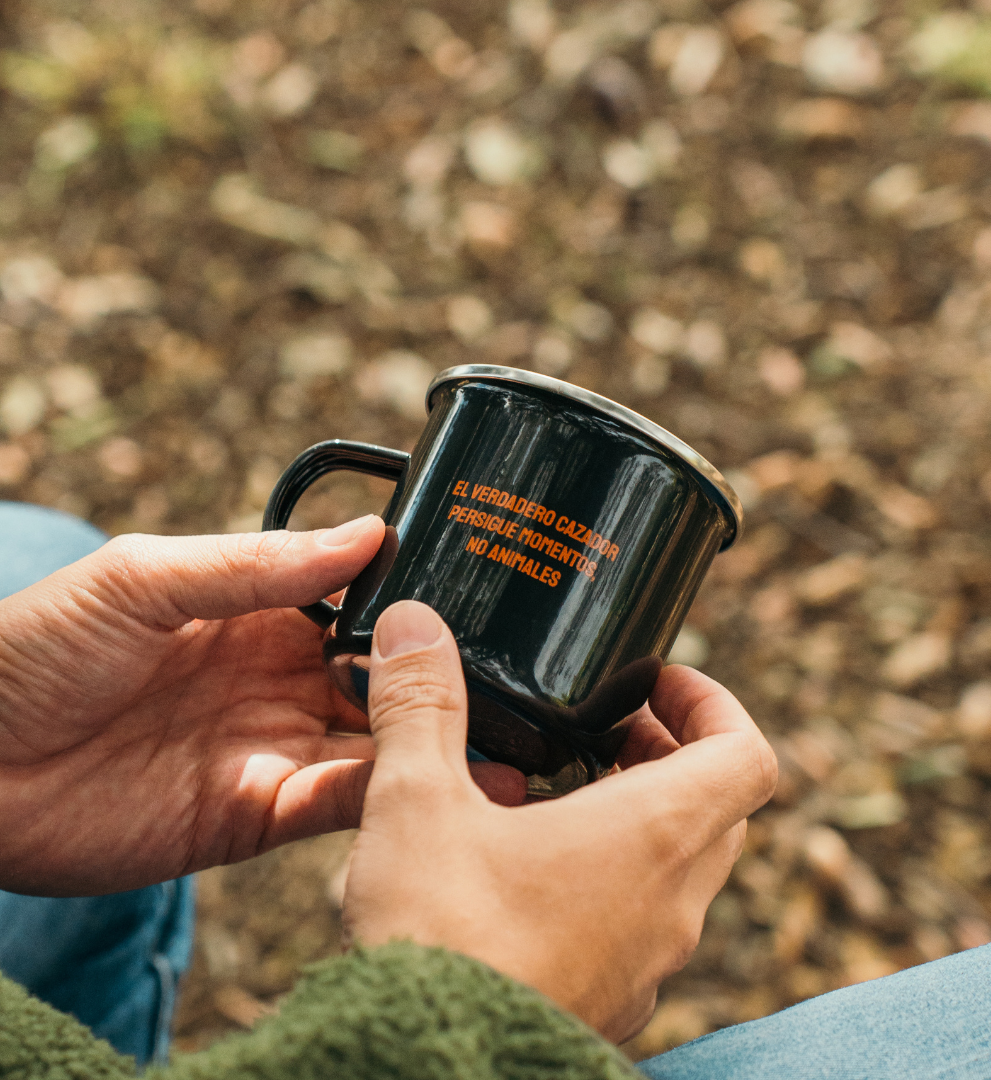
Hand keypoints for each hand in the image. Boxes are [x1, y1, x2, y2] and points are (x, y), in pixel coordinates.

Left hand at [0, 520, 523, 895]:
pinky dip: (384, 798)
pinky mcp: (253, 816)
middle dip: (442, 679)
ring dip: (432, 744)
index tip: (488, 598)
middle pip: (382, 679)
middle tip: (525, 677)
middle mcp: (279, 680)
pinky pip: (333, 806)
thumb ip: (255, 564)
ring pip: (373, 745)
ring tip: (513, 741)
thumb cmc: (33, 650)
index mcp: (259, 614)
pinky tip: (435, 791)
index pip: (361, 606)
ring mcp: (270, 749)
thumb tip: (368, 536)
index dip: (417, 606)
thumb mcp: (142, 579)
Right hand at [342, 601, 776, 1043]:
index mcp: (654, 837)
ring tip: (559, 787)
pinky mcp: (615, 996)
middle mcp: (673, 901)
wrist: (426, 1073)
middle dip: (669, 751)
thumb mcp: (417, 802)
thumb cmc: (438, 941)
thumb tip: (413, 625)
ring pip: (685, 865)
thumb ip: (421, 705)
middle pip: (719, 804)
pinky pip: (645, 919)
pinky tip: (532, 869)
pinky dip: (616, 875)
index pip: (748, 754)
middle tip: (603, 726)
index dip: (713, 702)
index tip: (654, 684)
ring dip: (643, 813)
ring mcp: (650, 958)